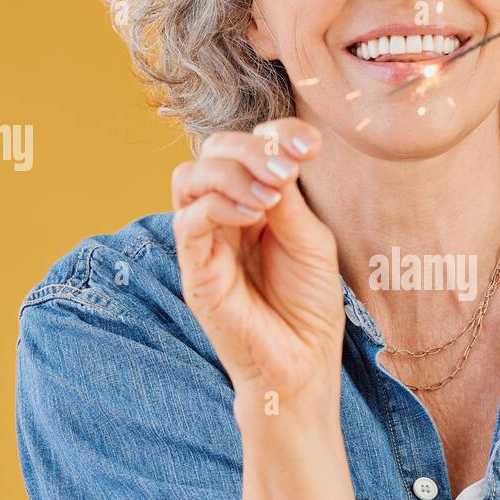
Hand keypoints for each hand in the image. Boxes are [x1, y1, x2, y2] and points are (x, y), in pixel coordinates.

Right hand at [171, 118, 342, 410]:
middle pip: (214, 151)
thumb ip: (289, 200)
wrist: (301, 366)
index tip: (312, 145)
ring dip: (231, 171)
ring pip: (190, 176)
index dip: (276, 134)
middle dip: (251, 148)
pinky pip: (187, 220)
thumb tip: (272, 160)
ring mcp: (206, 241)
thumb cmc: (310, 307)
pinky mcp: (194, 270)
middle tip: (286, 170)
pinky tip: (253, 215)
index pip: (251, 145)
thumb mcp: (311, 242)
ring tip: (271, 193)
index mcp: (259, 202)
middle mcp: (227, 214)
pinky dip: (218, 204)